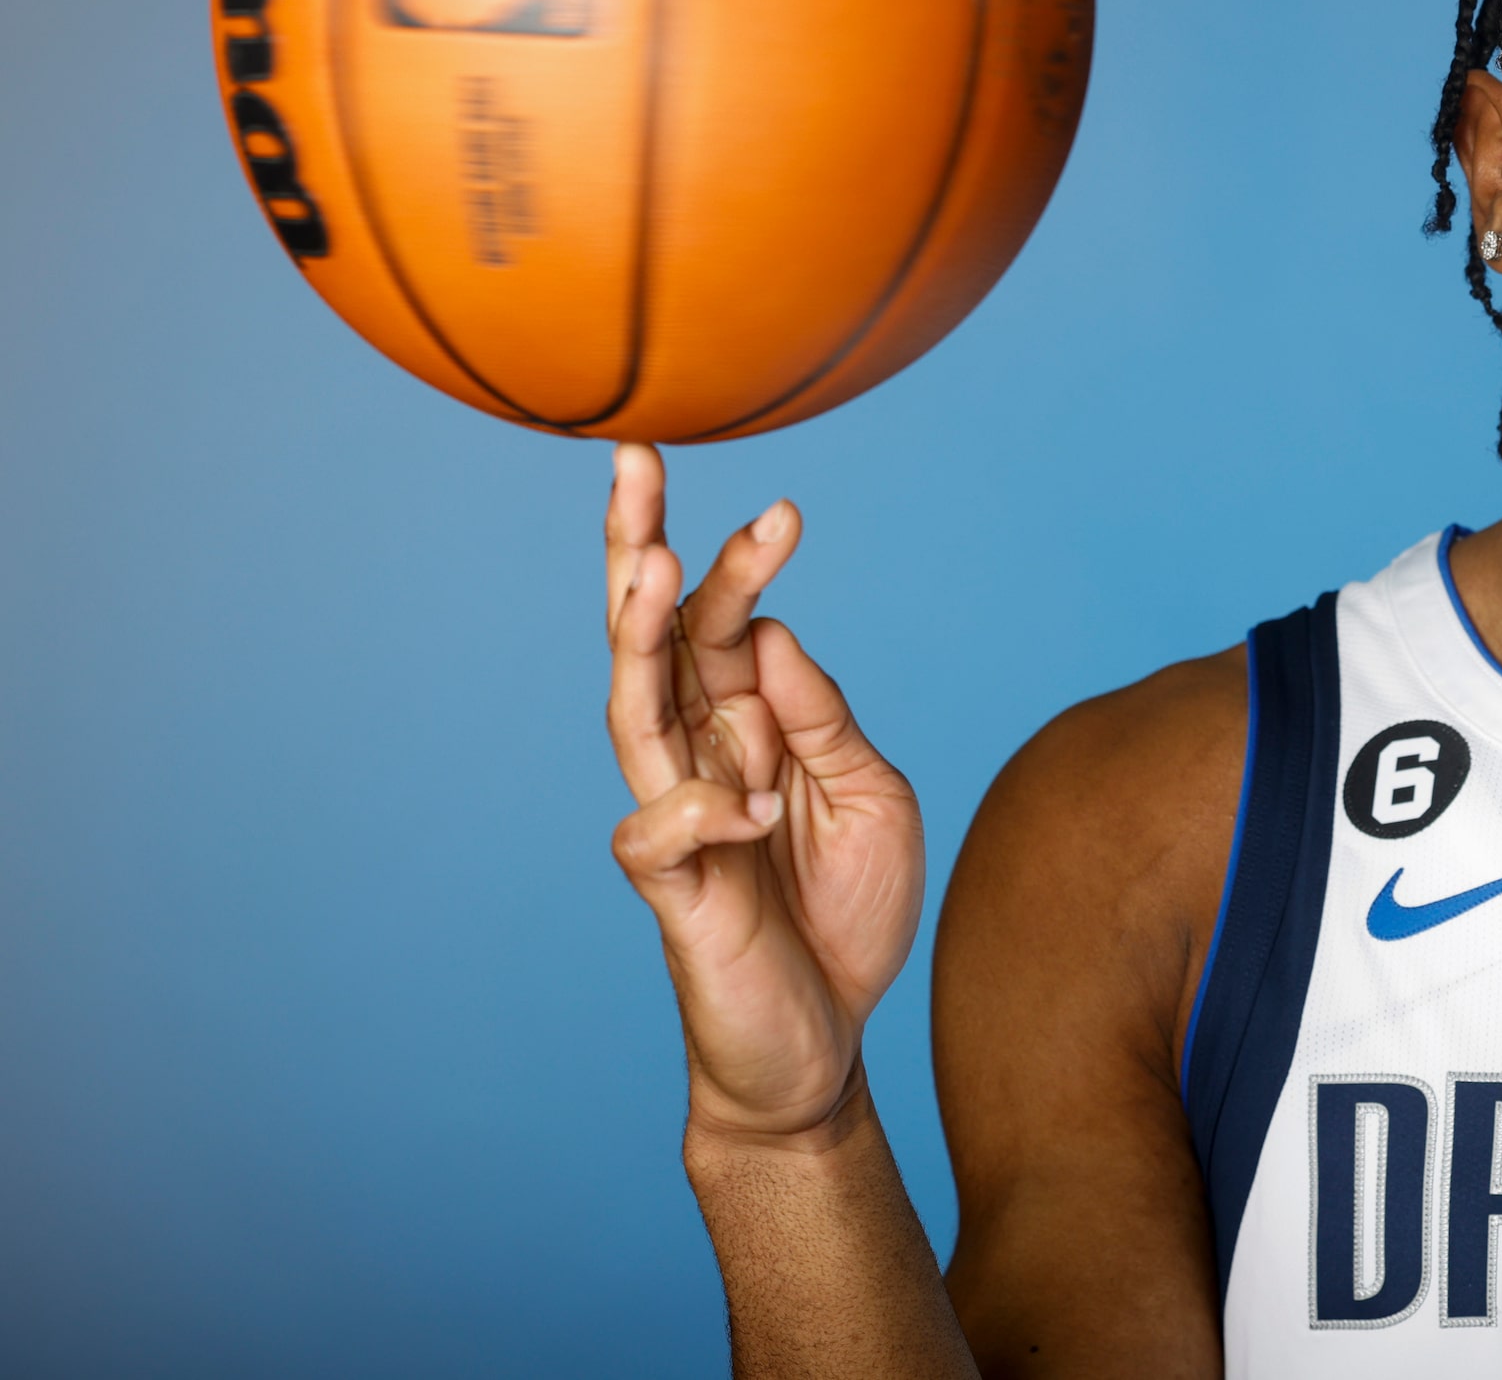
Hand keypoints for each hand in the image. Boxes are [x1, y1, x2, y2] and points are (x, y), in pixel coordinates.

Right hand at [603, 443, 924, 1141]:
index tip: (786, 509)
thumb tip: (769, 638)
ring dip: (638, 636)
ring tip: (651, 563)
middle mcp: (697, 755)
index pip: (726, 622)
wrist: (821, 1043)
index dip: (744, 563)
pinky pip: (655, 832)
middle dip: (638, 546)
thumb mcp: (872, 797)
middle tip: (634, 458)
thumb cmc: (843, 912)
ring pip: (630, 710)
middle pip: (650, 637)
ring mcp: (675, 818)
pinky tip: (760, 815)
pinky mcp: (669, 890)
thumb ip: (825, 720)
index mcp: (746, 722)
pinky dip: (707, 811)